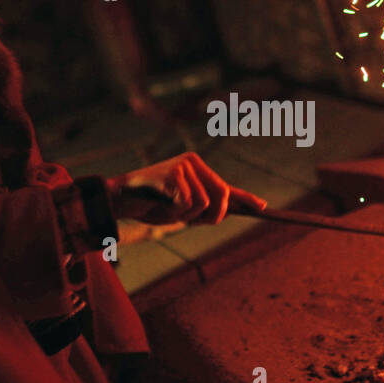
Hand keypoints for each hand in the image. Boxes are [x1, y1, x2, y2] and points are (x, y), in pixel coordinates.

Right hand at [107, 153, 266, 225]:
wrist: (120, 198)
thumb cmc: (151, 204)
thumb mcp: (183, 208)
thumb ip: (204, 208)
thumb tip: (228, 213)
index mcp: (198, 168)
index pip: (226, 186)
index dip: (245, 198)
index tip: (263, 207)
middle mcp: (193, 162)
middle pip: (221, 197)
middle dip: (211, 216)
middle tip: (188, 220)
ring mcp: (184, 165)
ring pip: (205, 203)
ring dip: (187, 216)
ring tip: (168, 208)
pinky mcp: (174, 173)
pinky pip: (189, 203)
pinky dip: (176, 212)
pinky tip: (162, 204)